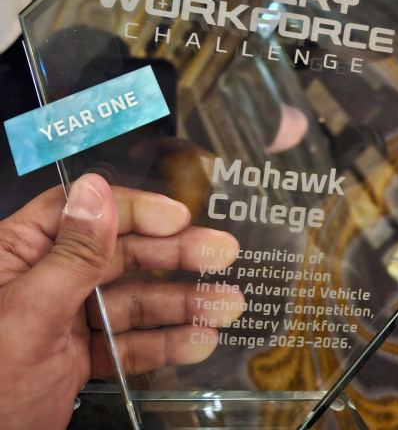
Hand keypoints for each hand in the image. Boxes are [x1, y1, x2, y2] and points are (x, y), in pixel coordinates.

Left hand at [0, 173, 240, 429]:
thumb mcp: (27, 313)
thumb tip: (97, 192)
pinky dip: (164, 343)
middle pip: (120, 253)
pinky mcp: (78, 356)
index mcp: (19, 253)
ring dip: (182, 304)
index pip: (83, 212)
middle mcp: (46, 278)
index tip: (177, 216)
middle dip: (175, 255)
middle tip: (220, 252)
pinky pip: (128, 343)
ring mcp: (65, 318)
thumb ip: (71, 255)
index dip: (134, 210)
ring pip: (132, 301)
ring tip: (226, 304)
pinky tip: (197, 340)